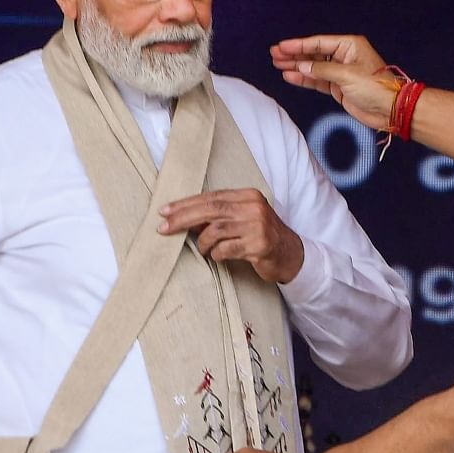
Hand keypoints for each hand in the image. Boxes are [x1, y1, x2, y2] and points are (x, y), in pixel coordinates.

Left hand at [159, 189, 304, 282]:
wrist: (290, 254)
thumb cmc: (260, 236)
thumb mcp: (242, 219)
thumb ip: (218, 216)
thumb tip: (183, 218)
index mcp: (248, 196)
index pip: (211, 197)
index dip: (185, 204)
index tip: (165, 211)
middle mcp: (254, 207)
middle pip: (211, 210)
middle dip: (183, 219)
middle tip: (164, 228)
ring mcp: (258, 226)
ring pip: (216, 230)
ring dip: (203, 242)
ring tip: (203, 249)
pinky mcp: (260, 245)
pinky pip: (227, 249)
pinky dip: (217, 254)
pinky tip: (218, 256)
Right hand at [270, 34, 394, 130]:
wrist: (390, 109)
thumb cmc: (376, 87)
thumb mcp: (347, 75)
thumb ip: (322, 70)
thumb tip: (302, 66)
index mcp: (349, 46)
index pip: (319, 43)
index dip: (299, 45)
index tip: (282, 46)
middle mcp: (344, 56)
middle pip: (314, 54)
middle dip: (294, 55)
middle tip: (275, 54)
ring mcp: (340, 72)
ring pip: (313, 67)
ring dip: (296, 67)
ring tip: (278, 65)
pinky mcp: (339, 87)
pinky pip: (317, 81)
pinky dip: (304, 79)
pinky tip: (290, 76)